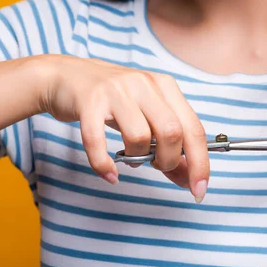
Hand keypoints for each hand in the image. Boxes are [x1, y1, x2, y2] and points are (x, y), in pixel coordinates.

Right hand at [37, 54, 208, 201]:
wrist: (66, 76)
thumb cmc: (114, 102)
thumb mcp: (146, 116)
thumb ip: (169, 146)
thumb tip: (189, 179)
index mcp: (165, 86)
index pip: (194, 128)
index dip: (200, 163)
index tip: (199, 190)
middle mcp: (144, 84)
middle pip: (172, 132)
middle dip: (168, 161)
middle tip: (156, 165)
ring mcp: (116, 91)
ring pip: (139, 136)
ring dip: (137, 158)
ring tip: (130, 158)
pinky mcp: (89, 101)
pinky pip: (98, 140)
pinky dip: (103, 164)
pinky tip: (109, 173)